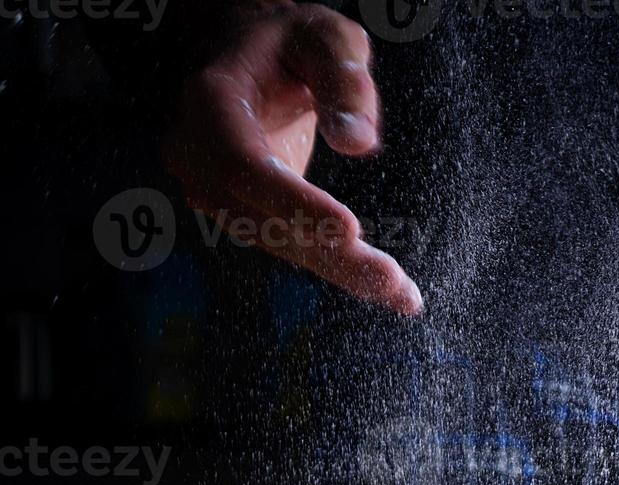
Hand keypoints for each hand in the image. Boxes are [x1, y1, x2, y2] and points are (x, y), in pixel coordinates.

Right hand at [163, 2, 421, 314]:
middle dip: (329, 253)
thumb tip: (358, 142)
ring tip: (403, 294)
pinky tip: (392, 292)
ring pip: (280, 244)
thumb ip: (344, 80)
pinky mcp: (243, 214)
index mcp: (210, 103)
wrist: (252, 54)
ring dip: (342, 272)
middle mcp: (198, 155)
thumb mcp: (326, 39)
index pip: (243, 164)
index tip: (348, 230)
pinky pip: (292, 247)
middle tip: (392, 280)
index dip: (292, 202)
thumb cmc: (293, 42)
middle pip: (262, 219)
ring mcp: (214, 191)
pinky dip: (340, 269)